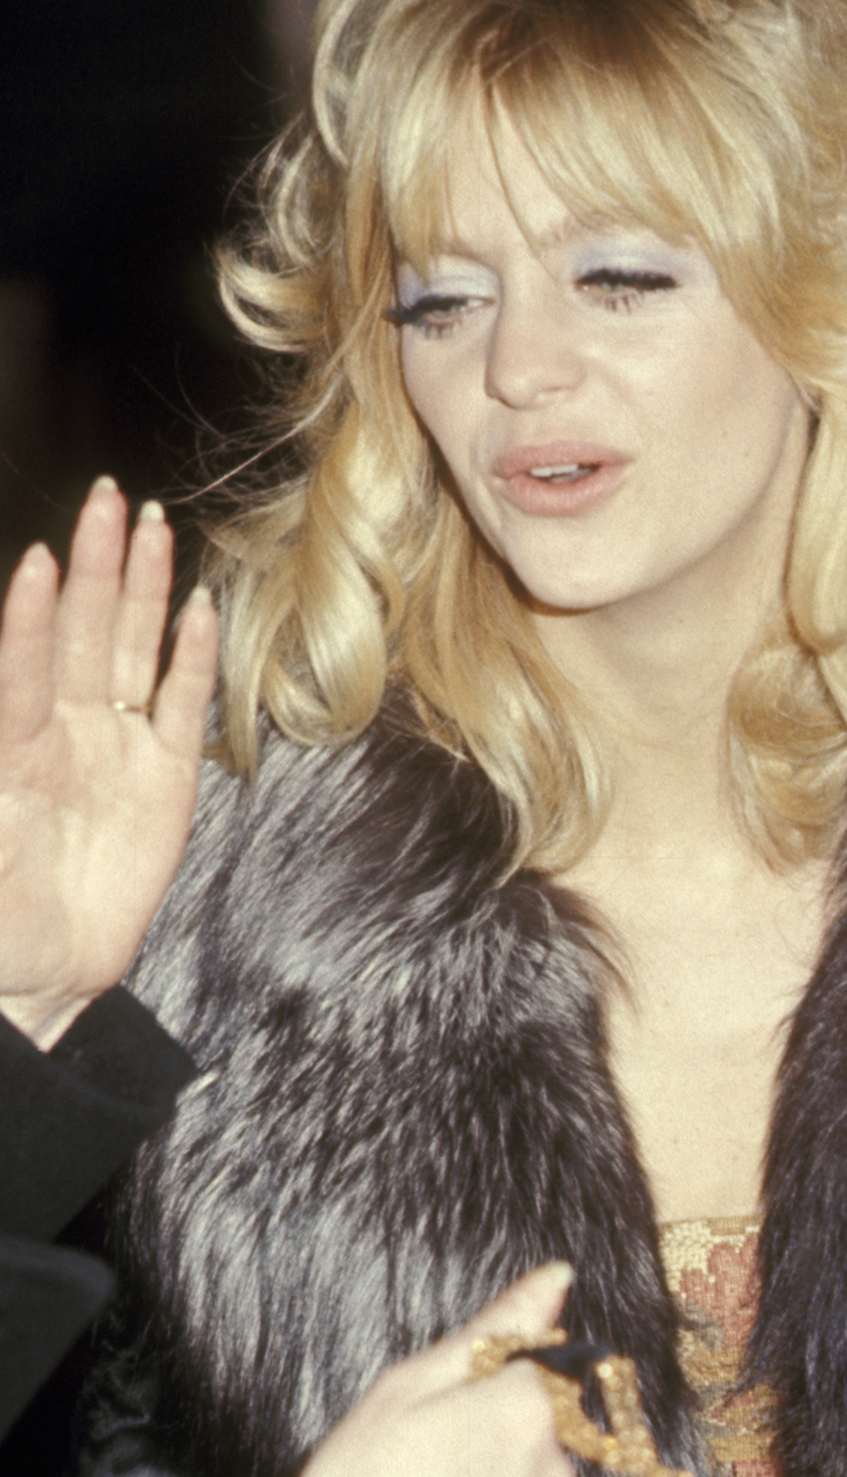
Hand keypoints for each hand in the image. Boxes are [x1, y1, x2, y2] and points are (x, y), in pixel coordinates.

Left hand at [0, 483, 218, 1049]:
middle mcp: (64, 733)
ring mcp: (116, 751)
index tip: (42, 562)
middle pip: (82, 633)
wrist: (41, 976)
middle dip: (95, 566)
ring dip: (141, 589)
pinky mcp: (164, 781)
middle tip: (107, 500)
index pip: (24, 669)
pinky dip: (192, 660)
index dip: (32, 618)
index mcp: (11, 748)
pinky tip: (197, 611)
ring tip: (148, 527)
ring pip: (130, 651)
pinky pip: (180, 708)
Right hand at [294, 1266, 578, 1476]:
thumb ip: (497, 1326)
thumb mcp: (416, 1381)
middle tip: (417, 1453)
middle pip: (533, 1429)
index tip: (441, 1404)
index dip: (485, 1381)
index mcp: (534, 1407)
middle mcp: (555, 1466)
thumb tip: (558, 1276)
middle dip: (488, 1432)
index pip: (537, 1368)